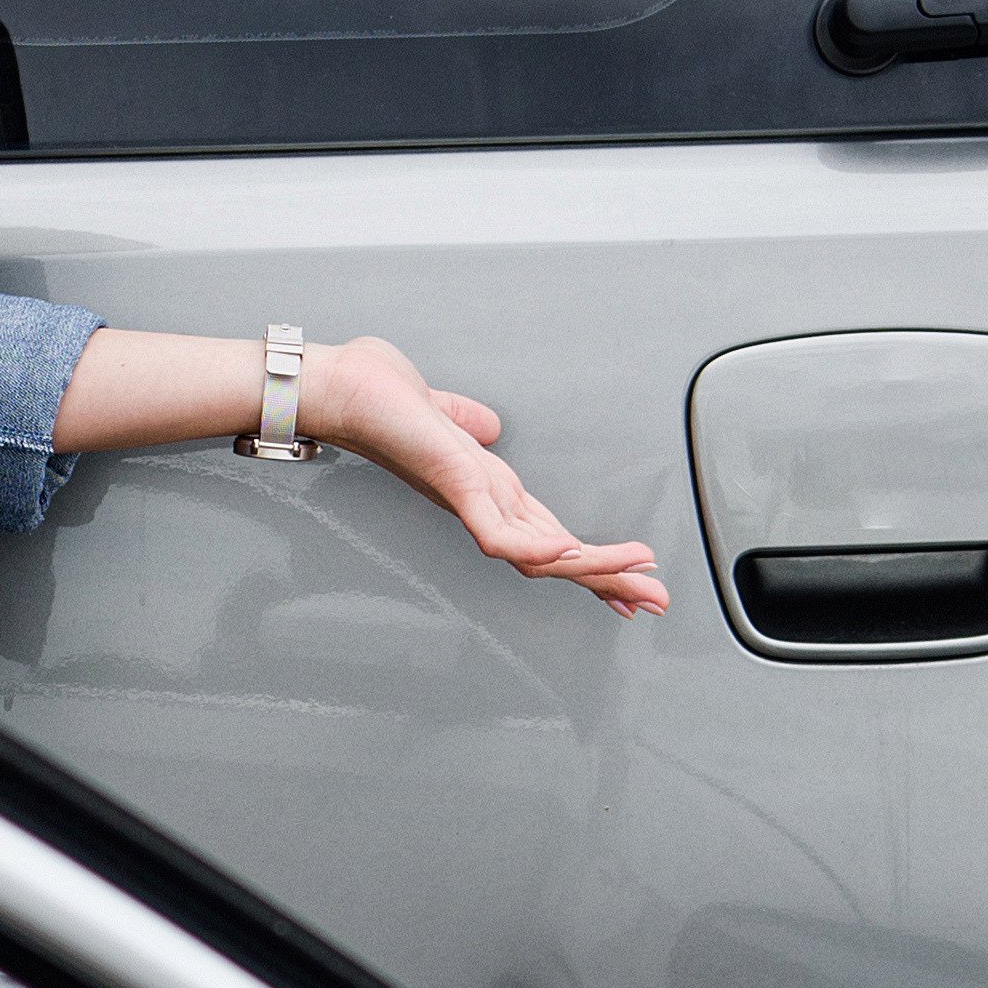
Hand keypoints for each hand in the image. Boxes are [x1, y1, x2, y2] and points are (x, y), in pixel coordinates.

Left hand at [298, 341, 668, 619]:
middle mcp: (481, 501)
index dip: (591, 559)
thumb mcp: (439, 411)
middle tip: (653, 602)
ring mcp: (467, 499)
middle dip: (608, 580)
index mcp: (486, 487)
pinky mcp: (452, 485)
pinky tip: (566, 551)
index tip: (632, 581)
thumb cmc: (375, 396)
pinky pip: (498, 532)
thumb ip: (465, 420)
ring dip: (591, 567)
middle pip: (555, 556)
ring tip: (636, 576)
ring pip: (538, 553)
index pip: (549, 534)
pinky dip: (534, 546)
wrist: (334, 386)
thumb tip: (489, 424)